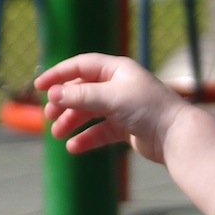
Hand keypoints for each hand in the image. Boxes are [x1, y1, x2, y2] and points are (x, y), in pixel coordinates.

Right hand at [35, 54, 187, 163]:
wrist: (176, 136)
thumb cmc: (147, 109)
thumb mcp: (110, 98)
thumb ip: (80, 96)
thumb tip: (52, 94)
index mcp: (117, 69)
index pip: (80, 66)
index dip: (59, 74)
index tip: (39, 87)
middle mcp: (119, 86)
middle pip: (82, 90)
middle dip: (64, 103)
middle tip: (49, 116)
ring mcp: (123, 107)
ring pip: (90, 112)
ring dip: (72, 122)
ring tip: (58, 134)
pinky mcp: (127, 128)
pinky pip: (100, 131)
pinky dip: (87, 138)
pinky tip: (74, 147)